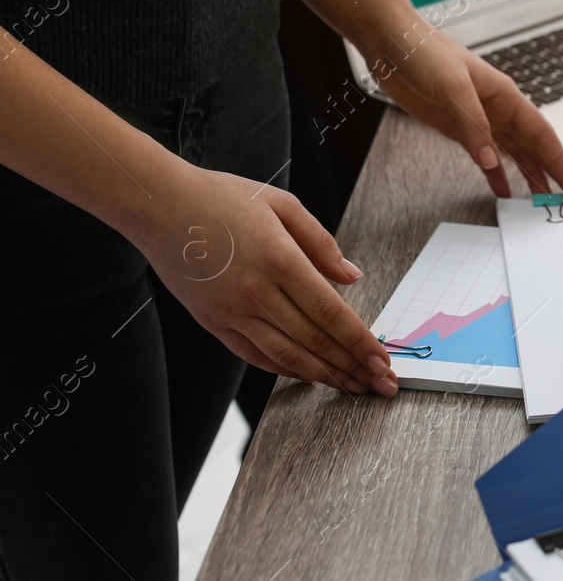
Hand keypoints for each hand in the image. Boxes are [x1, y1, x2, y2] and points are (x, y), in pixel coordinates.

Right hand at [134, 163, 397, 395]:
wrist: (158, 205)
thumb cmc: (221, 198)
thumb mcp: (281, 205)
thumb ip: (321, 243)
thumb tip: (351, 276)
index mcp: (279, 260)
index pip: (330, 313)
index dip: (359, 342)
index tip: (381, 360)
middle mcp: (255, 293)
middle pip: (313, 340)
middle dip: (352, 366)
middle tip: (379, 384)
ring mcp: (231, 312)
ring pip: (285, 355)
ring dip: (323, 375)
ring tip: (351, 387)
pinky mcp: (212, 322)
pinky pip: (253, 354)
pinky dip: (283, 368)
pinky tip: (307, 375)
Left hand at [362, 16, 562, 198]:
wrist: (392, 43)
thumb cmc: (424, 50)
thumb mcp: (452, 86)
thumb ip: (473, 125)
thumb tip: (490, 161)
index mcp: (505, 96)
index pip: (543, 135)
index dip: (562, 161)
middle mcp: (498, 109)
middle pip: (534, 147)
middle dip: (554, 172)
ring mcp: (480, 119)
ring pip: (514, 153)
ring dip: (530, 176)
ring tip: (543, 201)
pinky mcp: (459, 127)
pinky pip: (485, 155)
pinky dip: (495, 173)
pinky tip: (502, 190)